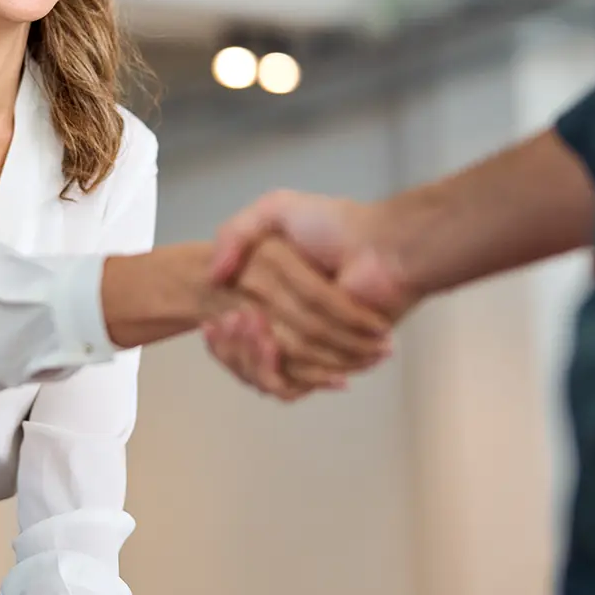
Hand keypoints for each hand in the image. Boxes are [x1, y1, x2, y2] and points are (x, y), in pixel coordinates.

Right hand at [201, 234, 392, 399]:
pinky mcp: (328, 364)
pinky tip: (269, 345)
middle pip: (242, 357)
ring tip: (254, 326)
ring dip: (248, 356)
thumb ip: (234, 233)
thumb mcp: (276, 209)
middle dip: (231, 345)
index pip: (229, 331)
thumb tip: (212, 276)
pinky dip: (275, 371)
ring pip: (261, 373)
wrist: (382, 250)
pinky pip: (291, 385)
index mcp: (272, 296)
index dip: (217, 335)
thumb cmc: (335, 226)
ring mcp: (308, 346)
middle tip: (233, 319)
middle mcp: (287, 324)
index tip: (212, 320)